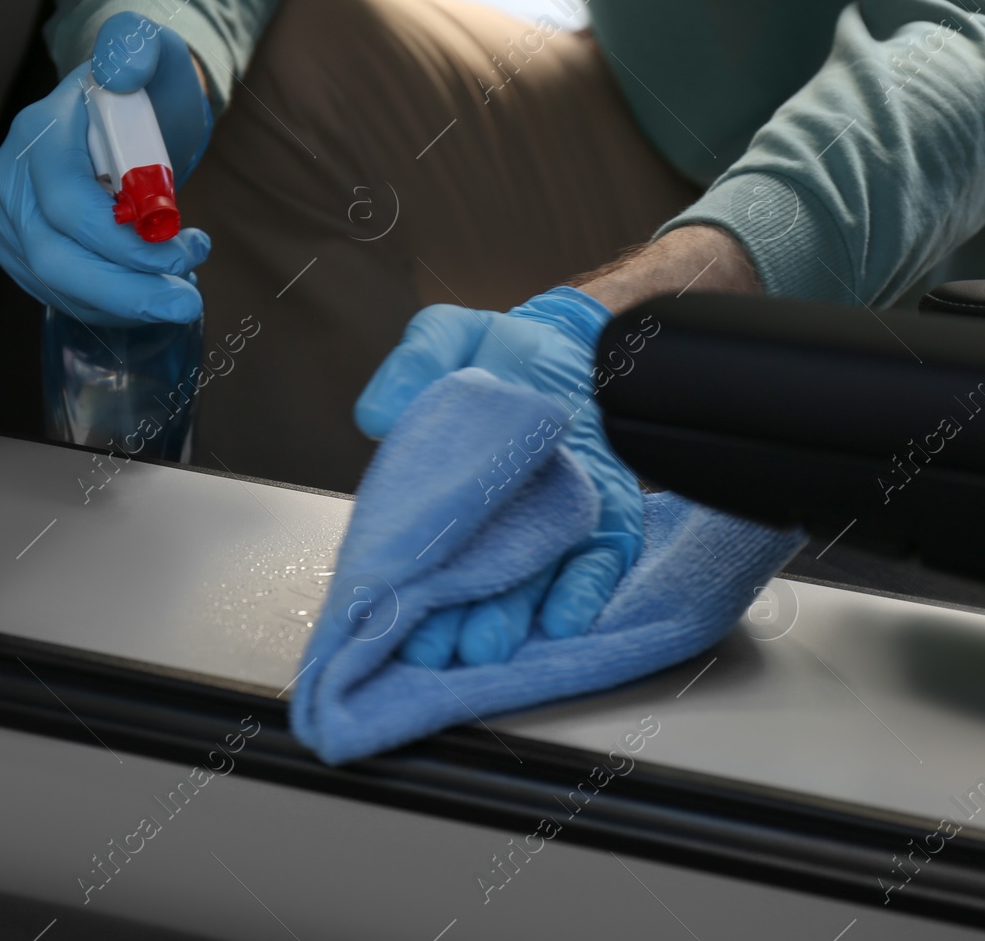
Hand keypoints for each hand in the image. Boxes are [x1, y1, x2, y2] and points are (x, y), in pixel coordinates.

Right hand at [0, 12, 213, 325]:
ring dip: (124, 303)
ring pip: (56, 284)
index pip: (69, 206)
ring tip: (180, 297)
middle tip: (188, 303)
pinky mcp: (24, 249)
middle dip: (127, 291)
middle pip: (54, 258)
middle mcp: (11, 179)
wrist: (129, 111)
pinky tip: (152, 295)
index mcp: (39, 135)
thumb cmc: (147, 87)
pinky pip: (60, 293)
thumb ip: (137, 47)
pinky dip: (111, 306)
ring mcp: (11, 218)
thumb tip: (120, 68)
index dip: (127, 241)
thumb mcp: (152, 53)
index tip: (190, 246)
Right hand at [356, 287, 641, 666]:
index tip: (386, 613)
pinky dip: (580, 592)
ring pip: (528, 586)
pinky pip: (596, 566)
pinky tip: (562, 619)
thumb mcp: (447, 336)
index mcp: (447, 489)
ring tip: (489, 644)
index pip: (418, 544)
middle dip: (451, 619)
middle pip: (470, 580)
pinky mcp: (607, 524)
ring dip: (510, 618)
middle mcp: (497, 521)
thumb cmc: (507, 349)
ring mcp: (552, 527)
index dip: (402, 580)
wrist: (585, 341)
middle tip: (436, 649)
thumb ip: (412, 363)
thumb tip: (377, 416)